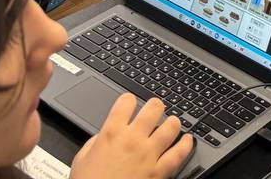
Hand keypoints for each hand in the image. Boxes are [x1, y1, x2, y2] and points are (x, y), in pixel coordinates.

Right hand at [71, 95, 192, 178]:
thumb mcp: (82, 159)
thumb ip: (96, 141)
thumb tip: (105, 134)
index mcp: (111, 133)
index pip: (126, 101)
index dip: (128, 100)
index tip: (130, 103)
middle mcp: (132, 140)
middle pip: (153, 108)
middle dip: (155, 106)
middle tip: (155, 109)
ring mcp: (148, 155)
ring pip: (170, 127)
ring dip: (172, 122)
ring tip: (172, 122)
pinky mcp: (158, 172)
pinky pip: (178, 154)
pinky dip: (186, 145)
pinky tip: (188, 140)